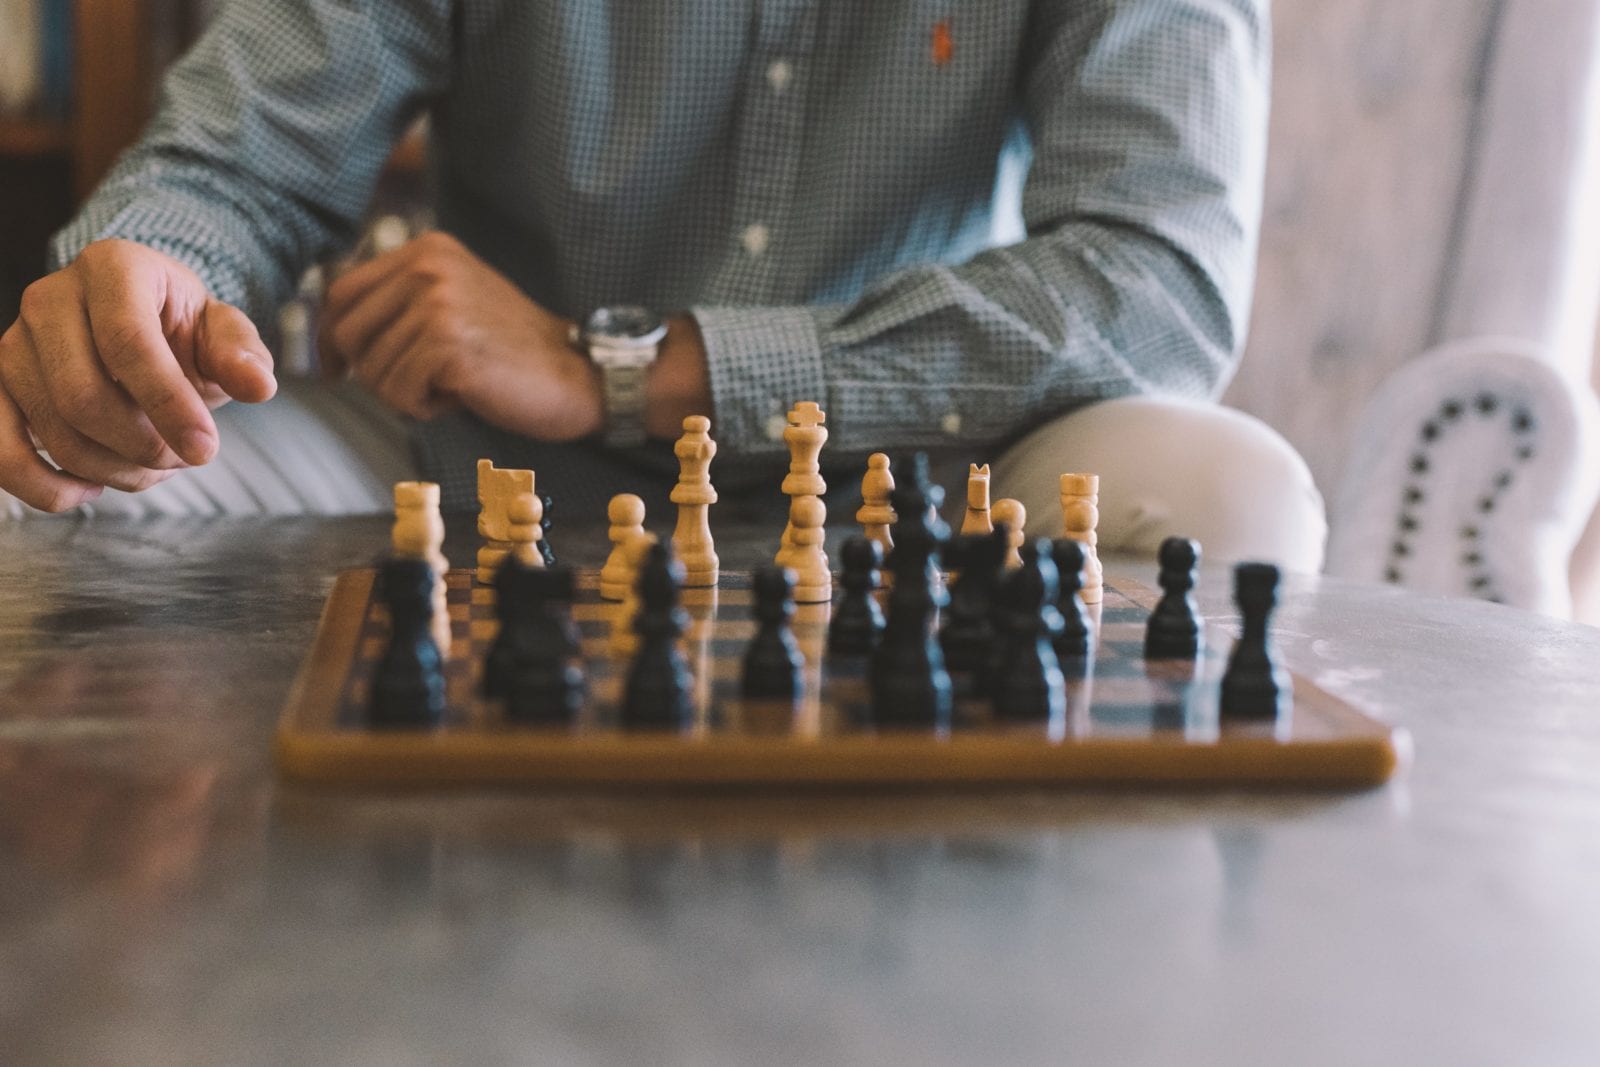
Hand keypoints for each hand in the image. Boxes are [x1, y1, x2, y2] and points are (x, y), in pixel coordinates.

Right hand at [0, 239, 276, 511]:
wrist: (135, 329)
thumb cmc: (182, 330)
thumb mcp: (223, 332)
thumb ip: (242, 354)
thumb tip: (258, 386)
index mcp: (112, 269)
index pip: (128, 342)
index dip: (168, 403)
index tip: (206, 449)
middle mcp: (49, 298)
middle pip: (83, 395)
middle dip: (144, 445)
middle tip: (185, 458)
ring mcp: (13, 344)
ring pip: (53, 430)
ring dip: (115, 469)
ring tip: (158, 464)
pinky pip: (0, 451)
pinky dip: (46, 488)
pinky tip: (91, 490)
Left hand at [319, 231, 602, 438]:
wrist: (573, 374)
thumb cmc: (511, 352)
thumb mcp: (452, 303)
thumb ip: (400, 302)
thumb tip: (333, 335)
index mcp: (427, 250)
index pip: (343, 291)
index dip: (330, 337)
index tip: (336, 370)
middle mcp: (429, 267)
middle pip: (347, 331)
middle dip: (370, 372)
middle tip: (411, 388)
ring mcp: (438, 303)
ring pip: (373, 369)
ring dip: (404, 394)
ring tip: (450, 387)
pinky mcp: (447, 344)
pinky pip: (398, 392)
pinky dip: (422, 408)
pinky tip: (460, 397)